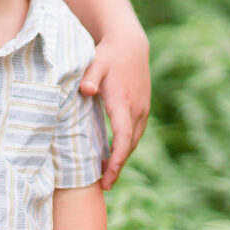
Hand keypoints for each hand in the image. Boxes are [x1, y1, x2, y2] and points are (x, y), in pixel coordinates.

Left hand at [80, 23, 149, 189]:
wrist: (130, 44)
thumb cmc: (109, 54)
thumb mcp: (96, 61)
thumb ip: (90, 76)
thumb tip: (86, 90)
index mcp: (123, 101)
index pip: (122, 137)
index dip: (116, 159)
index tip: (107, 176)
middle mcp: (137, 108)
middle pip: (129, 145)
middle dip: (118, 166)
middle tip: (104, 185)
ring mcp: (142, 109)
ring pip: (133, 140)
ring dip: (122, 157)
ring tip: (106, 174)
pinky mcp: (143, 108)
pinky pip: (135, 133)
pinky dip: (126, 145)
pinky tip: (113, 153)